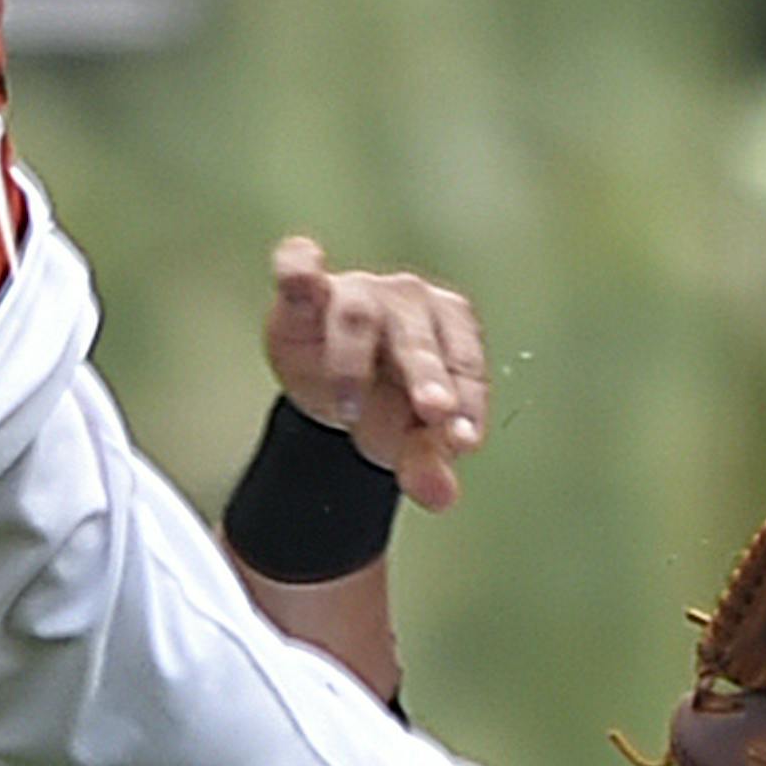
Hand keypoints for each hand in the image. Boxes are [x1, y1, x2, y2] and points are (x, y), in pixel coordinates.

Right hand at [263, 238, 488, 511]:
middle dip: (426, 375)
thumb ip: (424, 465)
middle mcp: (408, 302)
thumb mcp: (405, 439)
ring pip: (357, 317)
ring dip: (353, 364)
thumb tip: (442, 498)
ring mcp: (354, 291)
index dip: (467, 403)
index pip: (466, 364)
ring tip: (351, 410)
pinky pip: (298, 268)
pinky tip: (303, 279)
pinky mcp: (303, 291)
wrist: (328, 386)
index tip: (463, 441)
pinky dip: (300, 270)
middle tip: (434, 411)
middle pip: (417, 338)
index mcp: (450, 330)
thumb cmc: (384, 402)